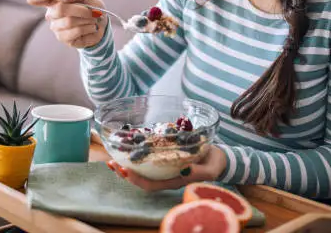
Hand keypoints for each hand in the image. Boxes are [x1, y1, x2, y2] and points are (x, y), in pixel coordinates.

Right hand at [27, 0, 107, 48]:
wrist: (101, 24)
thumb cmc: (91, 6)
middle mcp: (50, 13)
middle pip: (60, 9)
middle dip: (81, 9)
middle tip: (93, 11)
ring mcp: (55, 27)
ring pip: (69, 21)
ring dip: (87, 19)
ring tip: (93, 19)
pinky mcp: (63, 38)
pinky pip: (76, 31)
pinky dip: (88, 27)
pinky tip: (92, 27)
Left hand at [107, 145, 226, 191]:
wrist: (219, 158)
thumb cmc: (214, 165)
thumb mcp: (209, 169)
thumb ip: (198, 171)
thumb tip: (183, 169)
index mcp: (174, 180)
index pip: (150, 185)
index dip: (136, 179)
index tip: (124, 170)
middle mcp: (166, 175)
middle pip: (141, 178)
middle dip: (125, 172)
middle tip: (111, 162)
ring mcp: (165, 167)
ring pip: (142, 169)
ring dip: (126, 164)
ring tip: (113, 156)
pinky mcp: (166, 156)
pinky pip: (148, 158)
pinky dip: (137, 152)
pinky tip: (129, 144)